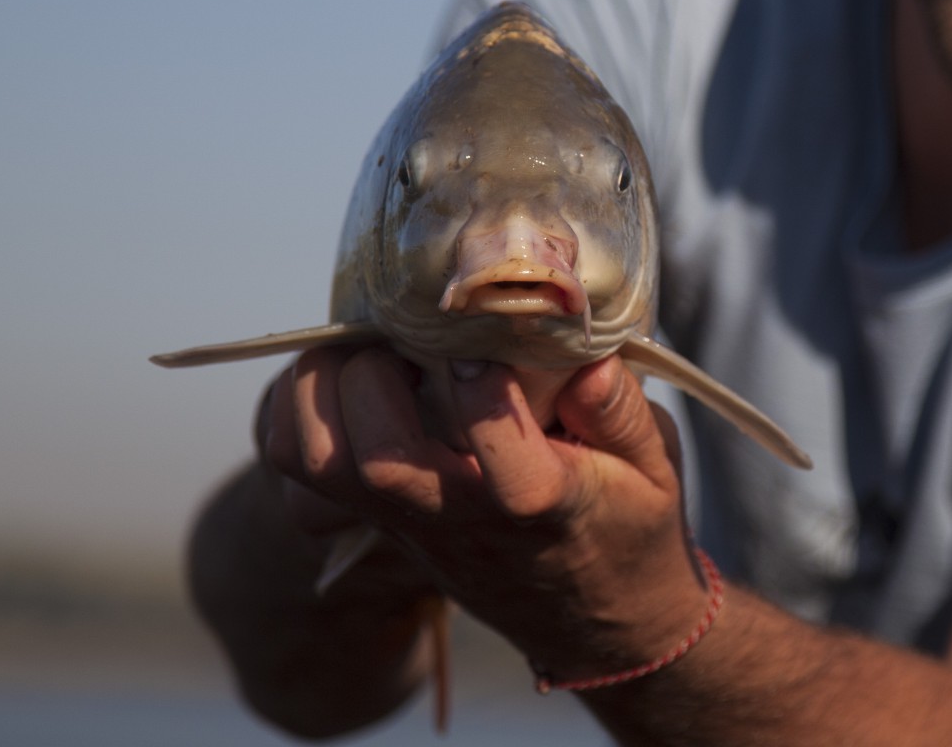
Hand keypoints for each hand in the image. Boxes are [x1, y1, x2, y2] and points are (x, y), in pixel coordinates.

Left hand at [259, 345, 713, 681]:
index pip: (504, 466)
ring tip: (364, 348)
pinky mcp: (380, 521)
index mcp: (543, 504)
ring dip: (322, 392)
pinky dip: (296, 417)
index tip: (485, 341)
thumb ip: (622, 413)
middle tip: (404, 331)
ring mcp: (411, 522)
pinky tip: (344, 378)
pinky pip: (299, 474)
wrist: (597, 621)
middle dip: (377, 375)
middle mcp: (462, 518)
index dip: (485, 392)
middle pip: (379, 461)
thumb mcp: (655, 468)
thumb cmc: (628, 525)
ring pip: (321, 465)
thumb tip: (587, 362)